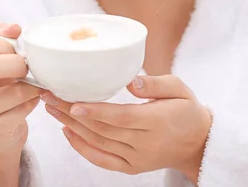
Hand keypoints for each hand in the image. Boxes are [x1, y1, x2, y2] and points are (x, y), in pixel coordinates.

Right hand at [0, 23, 40, 183]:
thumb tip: (15, 28)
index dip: (2, 43)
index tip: (16, 48)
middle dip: (17, 63)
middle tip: (27, 67)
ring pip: (11, 92)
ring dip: (31, 86)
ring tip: (35, 84)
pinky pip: (20, 111)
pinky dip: (32, 102)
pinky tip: (31, 100)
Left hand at [40, 75, 212, 182]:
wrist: (197, 143)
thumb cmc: (187, 110)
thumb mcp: (180, 89)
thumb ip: (157, 84)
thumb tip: (131, 82)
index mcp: (157, 121)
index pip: (122, 117)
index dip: (96, 112)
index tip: (73, 103)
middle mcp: (145, 143)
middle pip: (103, 129)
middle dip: (72, 113)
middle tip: (49, 95)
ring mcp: (136, 158)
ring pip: (98, 143)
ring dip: (72, 126)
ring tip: (52, 108)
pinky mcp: (131, 167)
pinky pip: (102, 160)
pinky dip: (82, 148)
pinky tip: (67, 132)